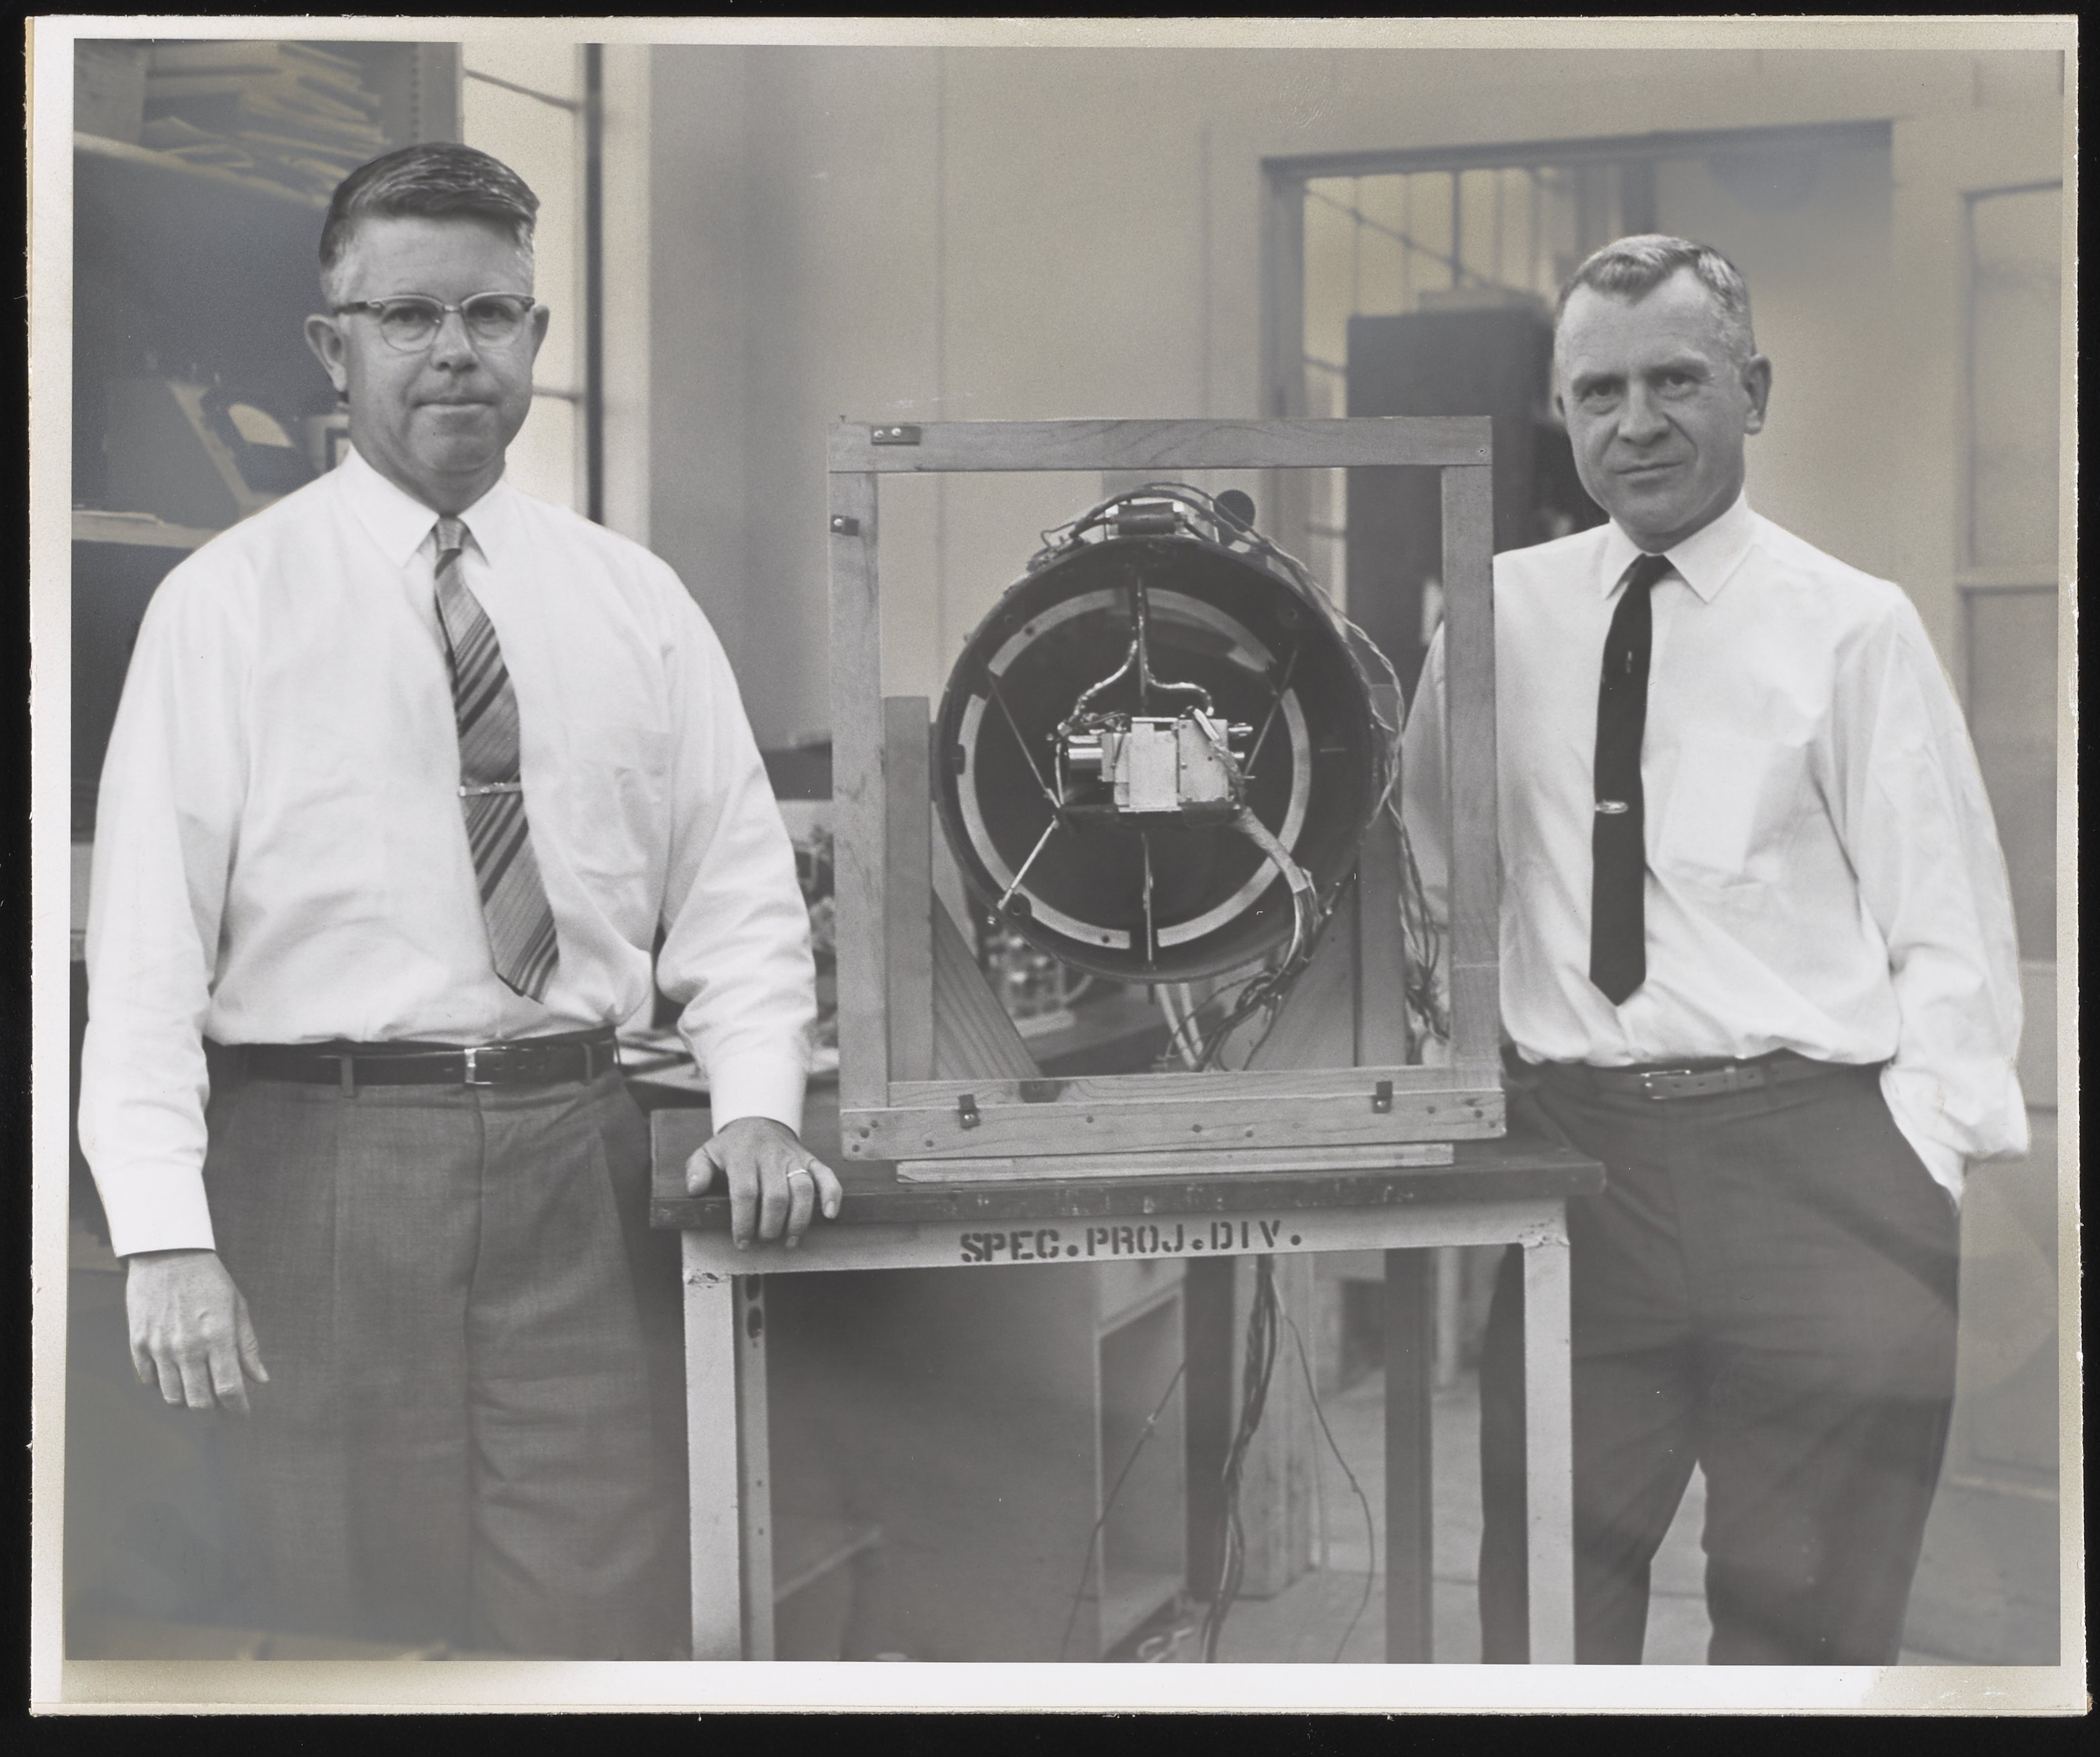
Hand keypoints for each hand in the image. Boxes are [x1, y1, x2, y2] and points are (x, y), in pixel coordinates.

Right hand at [125, 1248, 268, 1416]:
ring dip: (186, 1401)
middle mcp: (188, 1347)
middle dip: (212, 1412)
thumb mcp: (238, 1308)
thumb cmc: (209, 1280)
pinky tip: (174, 1375)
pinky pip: (148, 1380)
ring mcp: (160, 1347)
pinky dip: (162, 1384)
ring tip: (197, 1393)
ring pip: (172, 1396)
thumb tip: (261, 1379)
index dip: (238, 1409)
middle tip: (220, 1410)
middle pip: (198, 1402)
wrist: (168, 1255)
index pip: (229, 1389)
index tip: (243, 1415)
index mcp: (218, 1337)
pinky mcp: (138, 1343)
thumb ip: (248, 1346)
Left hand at [685, 1116, 841, 1249]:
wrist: (758, 1122)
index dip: (744, 1222)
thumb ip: (697, 1170)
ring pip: (803, 1190)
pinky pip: (826, 1176)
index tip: (742, 1242)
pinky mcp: (810, 1160)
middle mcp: (771, 1156)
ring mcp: (794, 1157)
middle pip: (776, 1196)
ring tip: (790, 1241)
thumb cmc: (731, 1148)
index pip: (745, 1193)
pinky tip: (829, 1215)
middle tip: (764, 1241)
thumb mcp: (707, 1153)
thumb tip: (695, 1189)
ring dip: (798, 1220)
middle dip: (771, 1226)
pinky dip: (832, 1195)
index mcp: (743, 1156)